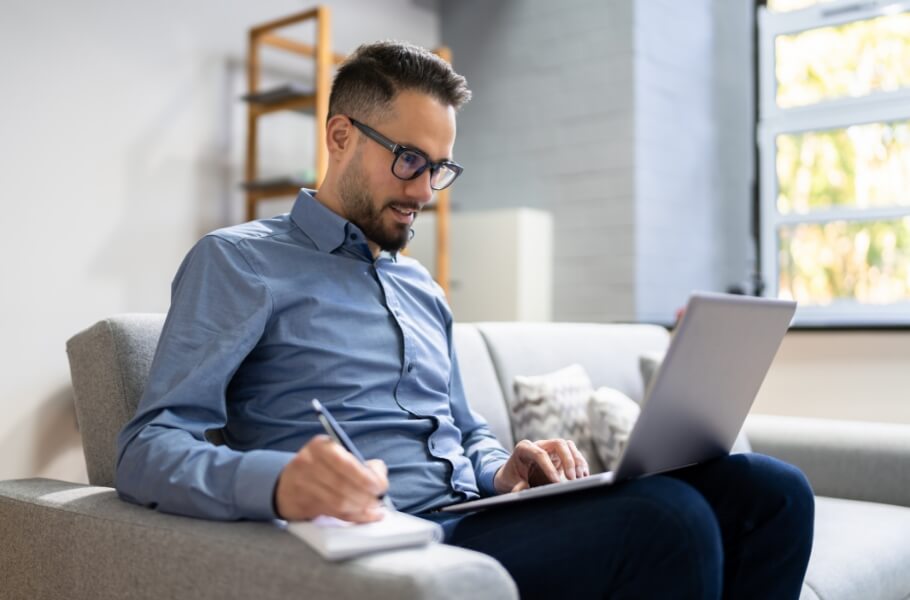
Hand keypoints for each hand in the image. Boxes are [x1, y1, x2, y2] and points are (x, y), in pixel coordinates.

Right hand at [274, 434, 388, 522]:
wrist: (287, 483)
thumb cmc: (322, 467)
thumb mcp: (337, 455)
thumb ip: (361, 462)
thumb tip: (379, 476)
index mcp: (320, 446)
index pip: (345, 463)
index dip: (366, 477)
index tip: (380, 486)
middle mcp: (308, 463)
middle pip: (342, 484)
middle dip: (365, 495)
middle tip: (378, 501)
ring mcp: (303, 485)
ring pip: (338, 501)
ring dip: (360, 508)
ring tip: (373, 509)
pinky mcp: (302, 504)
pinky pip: (333, 513)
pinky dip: (353, 516)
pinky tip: (365, 516)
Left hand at [493, 438, 589, 493]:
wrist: (513, 477)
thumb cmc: (510, 479)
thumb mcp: (510, 483)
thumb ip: (517, 486)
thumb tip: (523, 490)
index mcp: (524, 448)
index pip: (539, 453)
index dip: (549, 467)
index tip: (556, 482)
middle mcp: (539, 444)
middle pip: (559, 444)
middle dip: (568, 460)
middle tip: (572, 478)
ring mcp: (551, 448)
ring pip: (569, 447)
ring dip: (577, 462)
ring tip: (580, 478)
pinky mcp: (560, 456)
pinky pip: (574, 454)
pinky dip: (581, 465)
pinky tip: (584, 476)